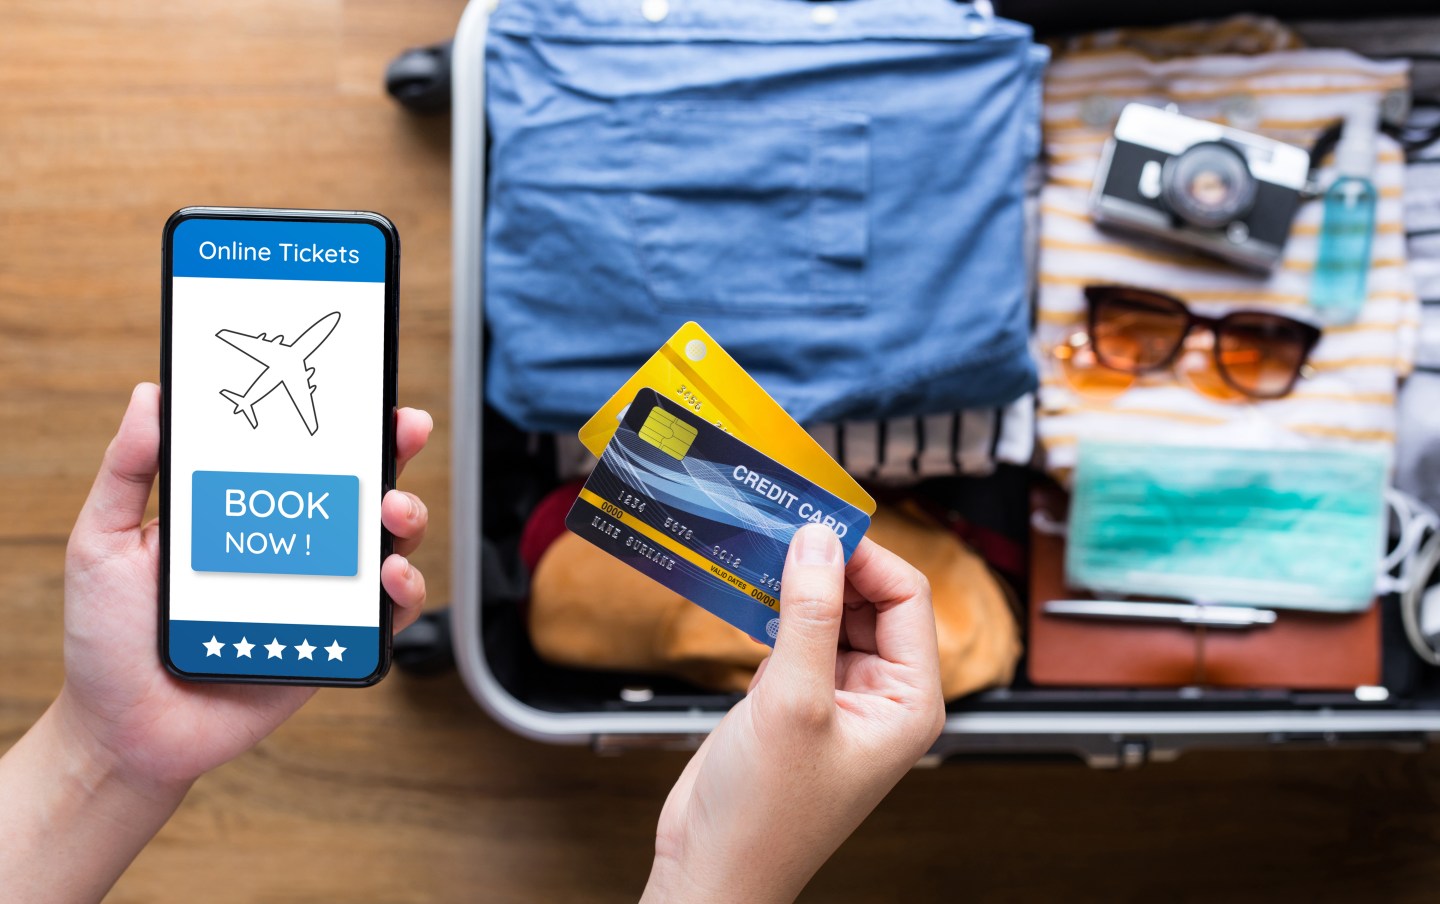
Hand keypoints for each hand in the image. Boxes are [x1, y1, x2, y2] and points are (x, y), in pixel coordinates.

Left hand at [58, 383, 433, 792]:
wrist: (124, 730)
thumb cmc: (109, 639)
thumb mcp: (102, 540)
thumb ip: (128, 470)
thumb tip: (151, 396)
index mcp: (244, 512)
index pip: (302, 455)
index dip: (340, 422)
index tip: (361, 394)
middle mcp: (290, 546)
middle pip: (358, 489)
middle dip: (393, 455)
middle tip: (402, 435)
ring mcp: (316, 593)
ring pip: (386, 544)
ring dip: (406, 517)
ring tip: (392, 512)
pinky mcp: (335, 643)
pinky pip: (388, 615)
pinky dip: (405, 592)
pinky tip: (391, 578)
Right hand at [643, 525, 945, 903]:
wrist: (713, 866)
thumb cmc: (766, 815)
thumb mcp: (792, 703)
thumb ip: (808, 614)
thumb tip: (819, 540)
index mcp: (910, 701)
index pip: (906, 596)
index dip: (865, 555)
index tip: (817, 522)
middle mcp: (882, 694)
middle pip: (870, 597)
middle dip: (830, 562)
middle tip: (783, 525)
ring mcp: (838, 694)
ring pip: (830, 610)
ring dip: (799, 580)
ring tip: (761, 547)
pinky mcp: (796, 697)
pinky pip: (796, 632)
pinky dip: (774, 607)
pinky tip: (746, 587)